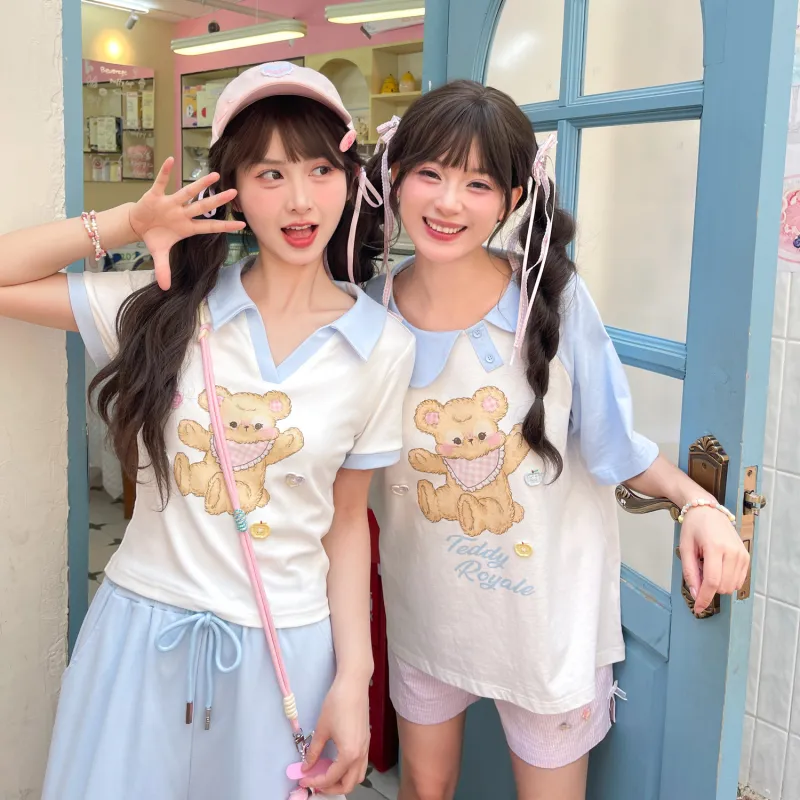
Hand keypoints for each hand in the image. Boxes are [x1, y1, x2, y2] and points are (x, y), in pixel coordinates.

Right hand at [128, 158, 245, 290]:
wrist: (137, 225)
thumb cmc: (154, 237)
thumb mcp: (159, 255)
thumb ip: (163, 270)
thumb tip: (165, 289)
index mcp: (187, 227)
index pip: (210, 227)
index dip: (225, 226)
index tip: (242, 224)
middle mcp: (182, 213)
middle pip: (203, 206)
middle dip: (218, 201)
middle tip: (234, 193)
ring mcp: (170, 203)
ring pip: (187, 192)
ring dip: (200, 184)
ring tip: (214, 175)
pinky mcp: (155, 195)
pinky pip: (161, 182)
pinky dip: (165, 172)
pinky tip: (170, 160)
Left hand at [300, 676, 369, 794]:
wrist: (353, 685)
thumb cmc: (337, 704)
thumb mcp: (321, 729)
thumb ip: (314, 751)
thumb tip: (306, 766)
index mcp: (349, 754)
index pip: (331, 778)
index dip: (315, 781)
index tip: (304, 779)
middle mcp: (360, 755)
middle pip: (348, 784)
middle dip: (331, 789)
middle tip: (315, 782)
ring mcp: (366, 748)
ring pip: (357, 776)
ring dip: (342, 781)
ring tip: (327, 775)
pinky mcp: (366, 740)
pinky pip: (361, 765)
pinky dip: (349, 770)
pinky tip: (337, 762)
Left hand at [679, 505, 749, 614]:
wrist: (708, 511)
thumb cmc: (694, 527)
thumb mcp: (685, 548)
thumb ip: (690, 572)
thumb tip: (695, 593)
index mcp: (715, 547)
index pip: (712, 581)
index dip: (704, 598)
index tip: (698, 608)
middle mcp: (733, 552)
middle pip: (723, 586)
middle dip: (708, 588)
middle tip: (698, 571)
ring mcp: (742, 555)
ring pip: (731, 586)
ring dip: (718, 584)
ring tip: (708, 566)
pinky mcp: (746, 557)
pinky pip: (738, 581)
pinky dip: (726, 580)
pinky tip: (718, 568)